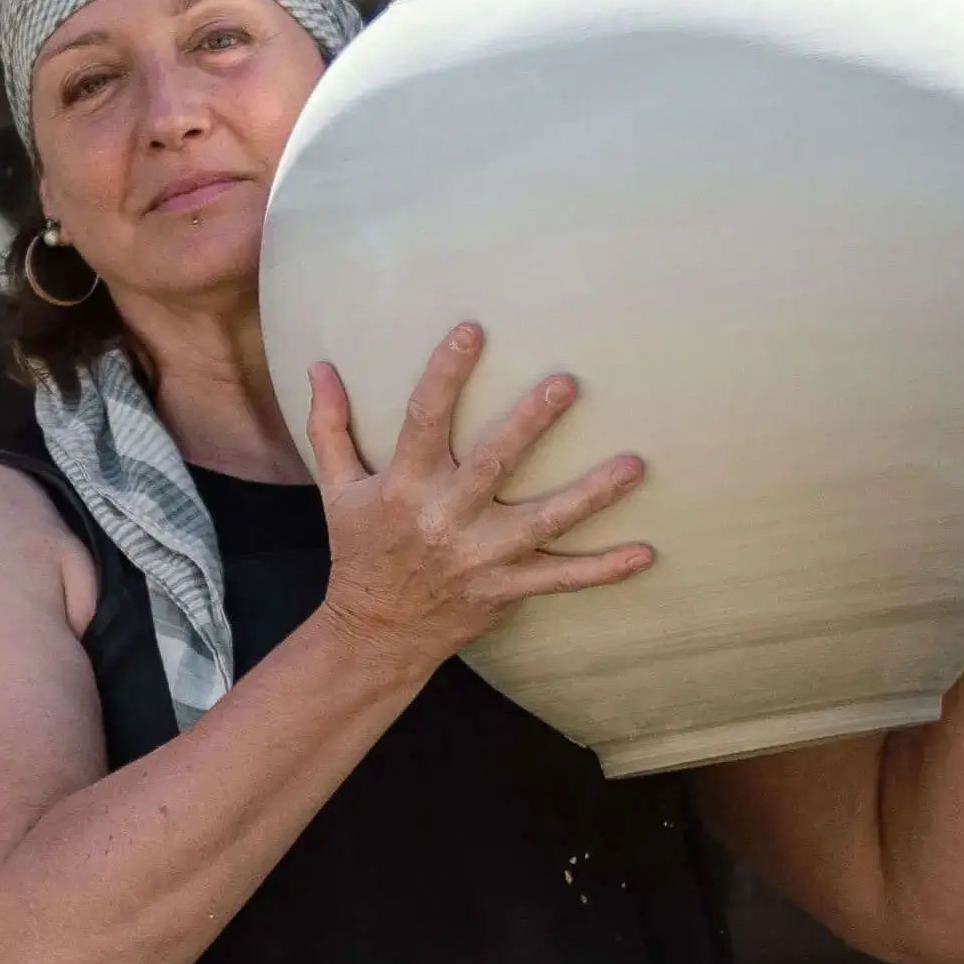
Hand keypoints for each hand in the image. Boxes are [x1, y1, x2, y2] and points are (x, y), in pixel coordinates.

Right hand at [308, 323, 654, 674]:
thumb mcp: (336, 490)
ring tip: (635, 464)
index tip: (473, 330)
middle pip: (495, 463)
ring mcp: (482, 557)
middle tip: (566, 382)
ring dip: (592, 494)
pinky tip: (645, 553)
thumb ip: (330, 427)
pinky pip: (561, 580)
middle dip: (530, 423)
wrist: (375, 633)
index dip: (446, 373)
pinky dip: (603, 571)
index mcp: (406, 486)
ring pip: (544, 521)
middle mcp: (447, 518)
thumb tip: (318, 366)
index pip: (424, 418)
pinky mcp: (506, 589)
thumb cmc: (360, 552)